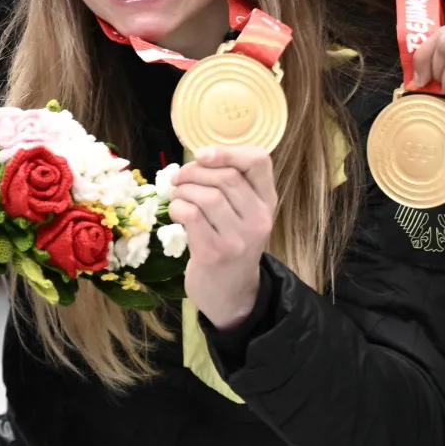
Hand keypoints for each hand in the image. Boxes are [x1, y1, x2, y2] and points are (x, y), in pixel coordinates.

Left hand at [167, 146, 275, 330]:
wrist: (231, 293)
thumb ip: (230, 186)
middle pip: (226, 177)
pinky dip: (177, 207)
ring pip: (207, 195)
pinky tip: (177, 214)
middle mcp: (259, 218)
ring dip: (183, 191)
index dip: (227, 151)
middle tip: (178, 179)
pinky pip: (191, 215)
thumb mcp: (241, 213)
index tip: (201, 155)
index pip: (259, 161)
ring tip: (178, 197)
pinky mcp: (215, 253)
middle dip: (193, 171)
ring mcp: (238, 238)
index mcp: (267, 202)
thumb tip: (197, 157)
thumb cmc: (230, 243)